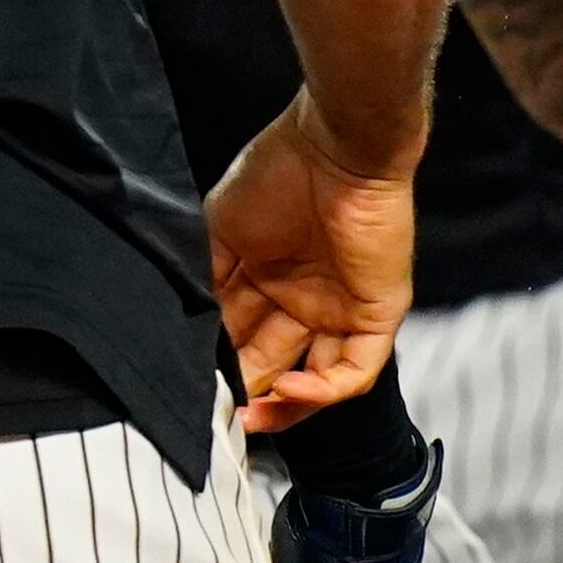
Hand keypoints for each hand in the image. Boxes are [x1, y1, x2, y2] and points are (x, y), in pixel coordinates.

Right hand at [211, 96, 417, 431]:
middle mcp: (304, 302)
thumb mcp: (220, 234)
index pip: (241, 342)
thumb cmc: (276, 174)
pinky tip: (286, 389)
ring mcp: (342, 310)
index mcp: (268, 282)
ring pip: (317, 381)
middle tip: (217, 412)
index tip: (192, 390)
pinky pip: (354, 370)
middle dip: (245, 393)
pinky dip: (321, 391)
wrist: (333, 146)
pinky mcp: (376, 313)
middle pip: (274, 365)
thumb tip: (186, 334)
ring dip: (284, 408)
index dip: (219, 369)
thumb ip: (207, 283)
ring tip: (249, 416)